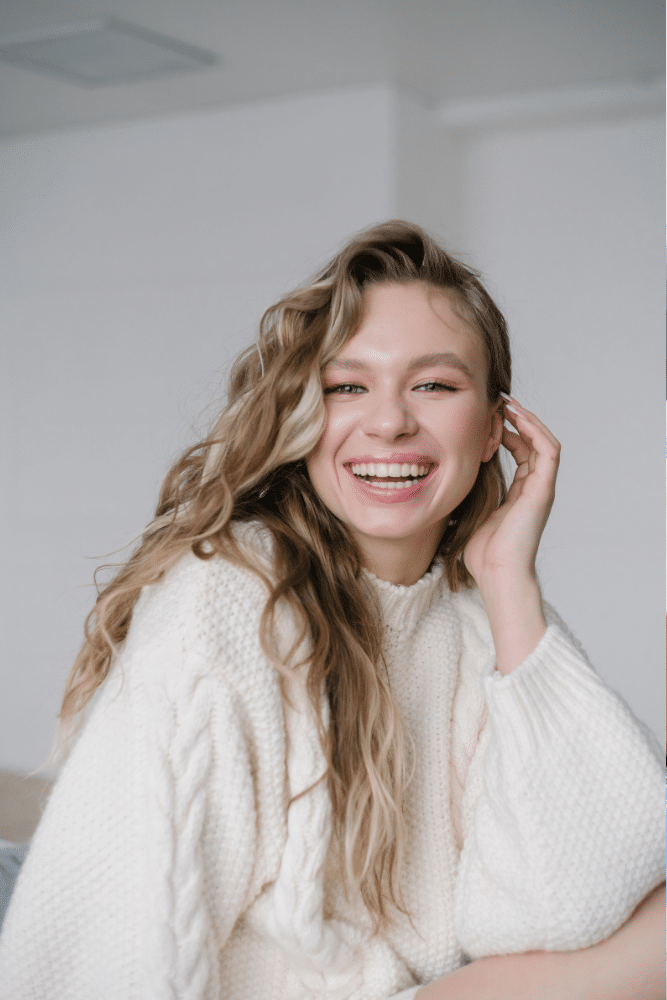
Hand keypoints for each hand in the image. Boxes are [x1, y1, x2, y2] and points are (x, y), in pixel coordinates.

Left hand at [463, 394, 560, 588]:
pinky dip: (535, 430)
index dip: (507, 433)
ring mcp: (541, 488)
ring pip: (544, 442)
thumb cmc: (482, 554)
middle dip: (517, 421)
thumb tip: (442, 485)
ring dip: (528, 420)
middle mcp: (534, 489)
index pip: (520, 453)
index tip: (488, 418)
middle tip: (498, 403)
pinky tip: (516, 418)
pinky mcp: (543, 489)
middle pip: (533, 443)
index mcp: (520, 495)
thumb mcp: (470, 516)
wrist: (497, 574)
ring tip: (508, 404)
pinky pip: (548, 450)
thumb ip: (466, 497)